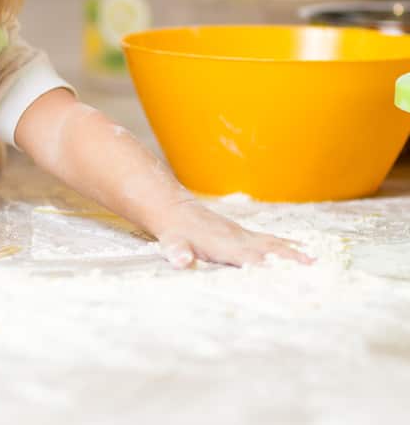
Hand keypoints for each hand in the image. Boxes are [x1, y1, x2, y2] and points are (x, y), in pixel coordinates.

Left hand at [155, 200, 313, 268]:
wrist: (175, 210)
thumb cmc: (174, 232)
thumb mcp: (171, 243)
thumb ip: (177, 252)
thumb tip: (181, 260)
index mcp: (224, 245)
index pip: (250, 259)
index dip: (268, 267)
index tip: (288, 277)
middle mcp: (239, 238)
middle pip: (269, 250)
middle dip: (291, 260)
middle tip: (316, 270)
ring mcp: (243, 234)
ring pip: (274, 243)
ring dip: (294, 252)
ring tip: (317, 262)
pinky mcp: (244, 234)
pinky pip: (270, 240)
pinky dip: (288, 246)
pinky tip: (302, 250)